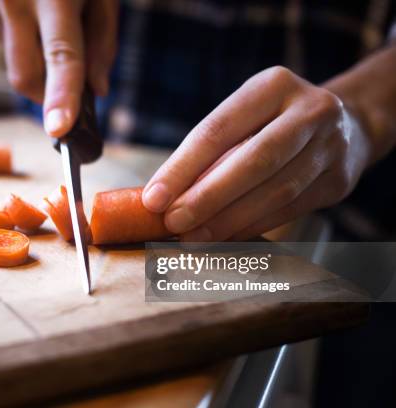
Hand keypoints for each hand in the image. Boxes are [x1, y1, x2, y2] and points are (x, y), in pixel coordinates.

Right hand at [0, 0, 117, 136]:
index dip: (62, 96)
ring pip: (18, 66)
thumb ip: (103, 43)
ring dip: (41, 66)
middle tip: (73, 96)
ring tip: (55, 25)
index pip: (62, 55)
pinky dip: (27, 47)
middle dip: (49, 98)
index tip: (60, 130)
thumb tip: (97, 91)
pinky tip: (35, 17)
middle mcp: (15, 0)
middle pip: (27, 77)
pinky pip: (8, 49)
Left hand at [142, 66, 372, 240]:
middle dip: (207, 197)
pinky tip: (224, 238)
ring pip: (276, 191)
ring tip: (193, 237)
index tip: (153, 199)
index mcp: (274, 86)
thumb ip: (210, 152)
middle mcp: (310, 111)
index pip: (219, 129)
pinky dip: (252, 227)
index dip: (182, 168)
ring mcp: (331, 146)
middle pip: (254, 161)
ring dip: (228, 220)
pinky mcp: (339, 181)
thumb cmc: (273, 122)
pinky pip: (289, 210)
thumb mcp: (245, 116)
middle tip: (173, 222)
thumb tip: (163, 197)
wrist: (349, 124)